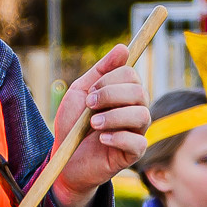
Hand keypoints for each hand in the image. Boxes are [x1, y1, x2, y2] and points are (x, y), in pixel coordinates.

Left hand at [50, 44, 149, 206]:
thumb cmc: (73, 124)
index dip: (109, 80)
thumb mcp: (81, 92)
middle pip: (139, 92)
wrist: (64, 159)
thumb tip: (124, 48)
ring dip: (114, 116)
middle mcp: (135, 110)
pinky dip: (119, 137)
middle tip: (89, 106)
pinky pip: (138, 142)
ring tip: (92, 124)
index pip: (131, 75)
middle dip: (111, 95)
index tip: (90, 92)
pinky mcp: (133, 153)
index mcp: (124, 94)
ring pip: (142, 115)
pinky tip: (102, 139)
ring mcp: (136, 132)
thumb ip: (101, 70)